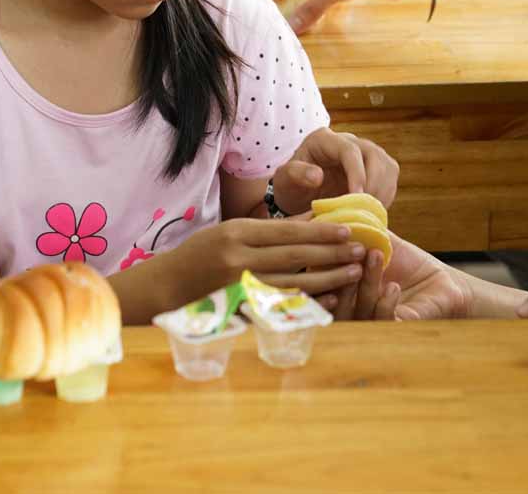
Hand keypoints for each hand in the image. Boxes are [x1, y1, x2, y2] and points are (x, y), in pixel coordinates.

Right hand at [169, 217, 366, 301]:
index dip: (320, 231)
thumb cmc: (200, 255)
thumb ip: (267, 229)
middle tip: (361, 249)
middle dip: (332, 253)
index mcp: (235, 233)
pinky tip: (331, 299)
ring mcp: (239, 286)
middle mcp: (238, 258)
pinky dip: (308, 301)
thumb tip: (311, 219)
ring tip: (354, 272)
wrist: (166, 287)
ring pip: (294, 281)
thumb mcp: (229, 232)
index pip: (286, 231)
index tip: (347, 229)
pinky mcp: (241, 308)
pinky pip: (282, 305)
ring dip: (328, 277)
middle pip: (295, 256)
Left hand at [271, 127, 398, 215]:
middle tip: (365, 209)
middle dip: (373, 183)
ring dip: (383, 190)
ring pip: (387, 166)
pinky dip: (386, 196)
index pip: (349, 150)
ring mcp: (364, 154)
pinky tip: (372, 212)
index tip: (356, 197)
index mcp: (325, 140)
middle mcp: (348, 142)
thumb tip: (317, 176)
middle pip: (374, 155)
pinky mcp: (374, 169)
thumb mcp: (284, 181)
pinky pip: (390, 179)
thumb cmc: (290, 186)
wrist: (299, 196)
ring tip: (370, 213)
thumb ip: (295, 174)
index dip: (357, 173)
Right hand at [330, 232, 472, 319]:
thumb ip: (363, 227)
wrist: (444, 285)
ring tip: (376, 258)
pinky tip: (393, 287)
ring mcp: (371, 323)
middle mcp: (352, 309)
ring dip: (365, 284)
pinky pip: (381, 323)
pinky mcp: (394, 332)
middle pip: (331, 299)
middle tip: (352, 253)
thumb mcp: (384, 243)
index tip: (332, 239)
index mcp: (343, 287)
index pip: (321, 280)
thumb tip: (345, 201)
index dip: (321, 263)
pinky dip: (384, 304)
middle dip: (338, 274)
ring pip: (355, 312)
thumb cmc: (411, 265)